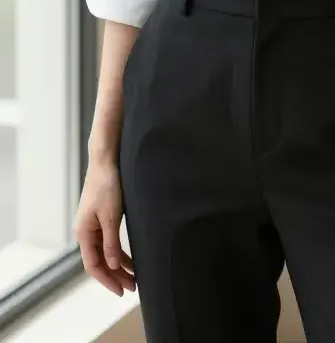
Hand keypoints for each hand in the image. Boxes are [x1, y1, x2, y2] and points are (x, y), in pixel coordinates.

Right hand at [74, 160, 136, 296]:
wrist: (105, 161)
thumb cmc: (107, 186)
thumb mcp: (111, 216)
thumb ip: (111, 242)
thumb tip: (113, 265)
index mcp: (83, 233)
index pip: (93, 265)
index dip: (107, 280)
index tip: (120, 291)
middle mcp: (85, 232)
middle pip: (99, 261)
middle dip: (115, 276)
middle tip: (132, 287)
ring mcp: (92, 226)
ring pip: (105, 253)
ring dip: (118, 266)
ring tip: (134, 277)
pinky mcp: (100, 219)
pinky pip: (108, 242)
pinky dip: (118, 252)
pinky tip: (129, 260)